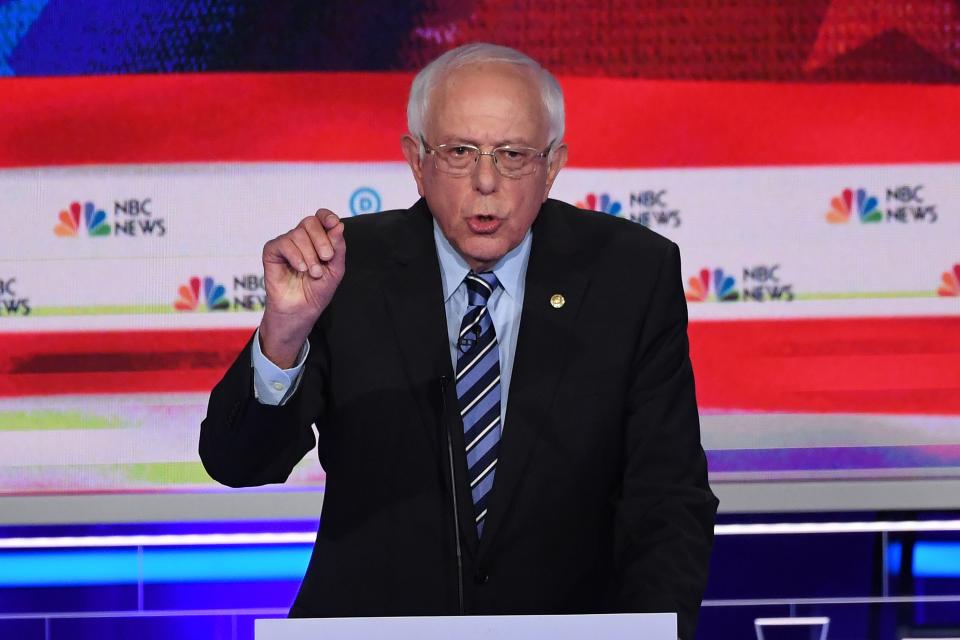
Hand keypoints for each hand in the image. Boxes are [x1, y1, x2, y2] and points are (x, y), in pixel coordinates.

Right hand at [259, 209, 345, 366]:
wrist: (301, 310)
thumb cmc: (318, 290)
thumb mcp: (335, 269)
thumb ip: (338, 247)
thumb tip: (338, 224)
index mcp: (318, 239)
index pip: (321, 217)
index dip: (327, 216)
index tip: (333, 224)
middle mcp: (301, 238)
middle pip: (310, 222)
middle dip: (321, 240)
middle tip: (326, 258)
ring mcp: (286, 243)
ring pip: (298, 234)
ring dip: (310, 255)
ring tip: (314, 273)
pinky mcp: (272, 251)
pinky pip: (283, 243)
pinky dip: (295, 256)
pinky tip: (301, 269)